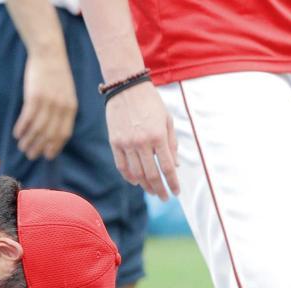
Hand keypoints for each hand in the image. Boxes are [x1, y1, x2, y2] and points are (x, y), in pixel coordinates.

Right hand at [14, 51, 77, 159]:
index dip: (55, 147)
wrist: (49, 52)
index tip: (47, 155)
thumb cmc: (55, 74)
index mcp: (71, 106)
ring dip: (28, 140)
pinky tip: (17, 134)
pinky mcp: (35, 96)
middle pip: (49, 134)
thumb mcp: (66, 92)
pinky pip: (27, 118)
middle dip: (39, 147)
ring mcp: (48, 101)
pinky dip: (21, 128)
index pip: (63, 133)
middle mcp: (61, 106)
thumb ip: (62, 110)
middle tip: (30, 155)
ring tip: (22, 146)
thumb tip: (52, 131)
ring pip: (37, 129)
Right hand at [105, 80, 178, 198]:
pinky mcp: (115, 143)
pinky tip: (136, 182)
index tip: (175, 193)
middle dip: (159, 189)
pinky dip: (129, 177)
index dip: (172, 182)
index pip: (167, 167)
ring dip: (145, 185)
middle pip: (151, 174)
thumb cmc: (151, 102)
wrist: (126, 88)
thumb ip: (171, 143)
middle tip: (163, 197)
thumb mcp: (167, 120)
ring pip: (136, 173)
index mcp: (158, 136)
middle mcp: (142, 143)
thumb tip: (175, 165)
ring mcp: (127, 144)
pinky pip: (122, 166)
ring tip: (151, 191)